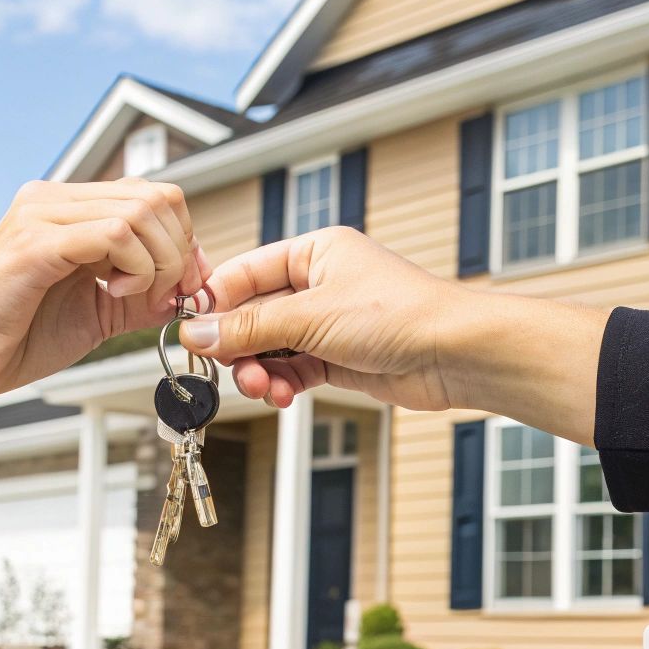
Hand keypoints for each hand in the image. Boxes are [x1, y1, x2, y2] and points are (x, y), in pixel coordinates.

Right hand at [0, 178, 210, 406]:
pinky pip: (115, 234)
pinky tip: (112, 293)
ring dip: (159, 263)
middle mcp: (54, 201)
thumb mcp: (97, 312)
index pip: (154, 197)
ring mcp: (41, 215)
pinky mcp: (34, 242)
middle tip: (166, 295)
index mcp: (68, 211)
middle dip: (179, 253)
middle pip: (157, 197)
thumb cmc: (8, 338)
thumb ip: (141, 294)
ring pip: (141, 211)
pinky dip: (135, 268)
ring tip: (130, 296)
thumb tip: (190, 286)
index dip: (182, 242)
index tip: (183, 287)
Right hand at [179, 227, 608, 442]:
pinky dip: (283, 384)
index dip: (215, 303)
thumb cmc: (403, 314)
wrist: (456, 353)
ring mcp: (331, 323)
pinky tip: (280, 396)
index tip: (192, 331)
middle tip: (227, 368)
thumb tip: (199, 331)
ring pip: (273, 348)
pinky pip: (295, 371)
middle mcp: (321, 284)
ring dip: (259, 370)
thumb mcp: (313, 316)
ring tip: (262, 388)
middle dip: (238, 346)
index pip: (245, 273)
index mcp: (315, 252)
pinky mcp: (342, 358)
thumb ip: (251, 327)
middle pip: (254, 315)